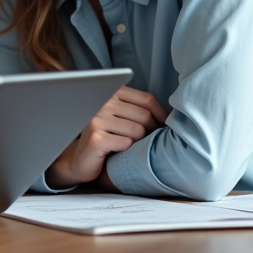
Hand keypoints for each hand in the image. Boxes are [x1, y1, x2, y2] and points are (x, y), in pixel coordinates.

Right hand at [46, 87, 167, 188]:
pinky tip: (116, 151)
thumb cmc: (107, 138)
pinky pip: (127, 143)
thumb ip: (139, 110)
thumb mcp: (121, 118)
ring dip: (137, 142)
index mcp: (111, 94)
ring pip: (137, 130)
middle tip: (141, 141)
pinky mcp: (96, 138)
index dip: (160, 114)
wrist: (81, 159)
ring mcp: (97, 120)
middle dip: (149, 131)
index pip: (147, 99)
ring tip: (127, 145)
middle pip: (144, 116)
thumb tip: (170, 115)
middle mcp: (102, 103)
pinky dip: (126, 151)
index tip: (163, 126)